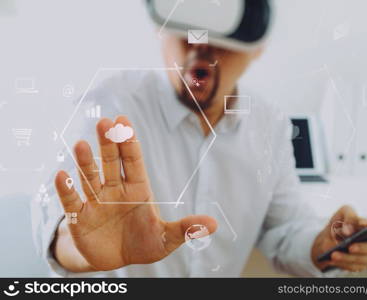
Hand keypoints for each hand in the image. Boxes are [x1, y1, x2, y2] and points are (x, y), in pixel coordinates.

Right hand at [55, 116, 216, 270]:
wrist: (118, 261)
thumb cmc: (145, 244)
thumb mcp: (167, 239)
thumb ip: (186, 229)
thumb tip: (214, 224)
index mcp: (138, 189)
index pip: (133, 161)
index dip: (128, 142)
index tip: (123, 121)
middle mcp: (115, 189)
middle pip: (111, 163)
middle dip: (108, 144)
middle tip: (105, 122)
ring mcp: (96, 201)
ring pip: (90, 177)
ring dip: (85, 162)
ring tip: (80, 145)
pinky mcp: (79, 217)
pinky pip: (72, 201)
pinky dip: (67, 190)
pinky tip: (62, 176)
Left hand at [311, 205, 366, 271]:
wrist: (328, 236)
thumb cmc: (341, 222)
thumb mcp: (343, 212)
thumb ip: (349, 216)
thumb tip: (349, 230)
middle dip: (362, 247)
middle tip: (350, 246)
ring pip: (363, 260)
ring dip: (347, 257)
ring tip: (334, 254)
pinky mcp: (358, 265)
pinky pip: (353, 266)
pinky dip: (341, 262)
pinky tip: (332, 259)